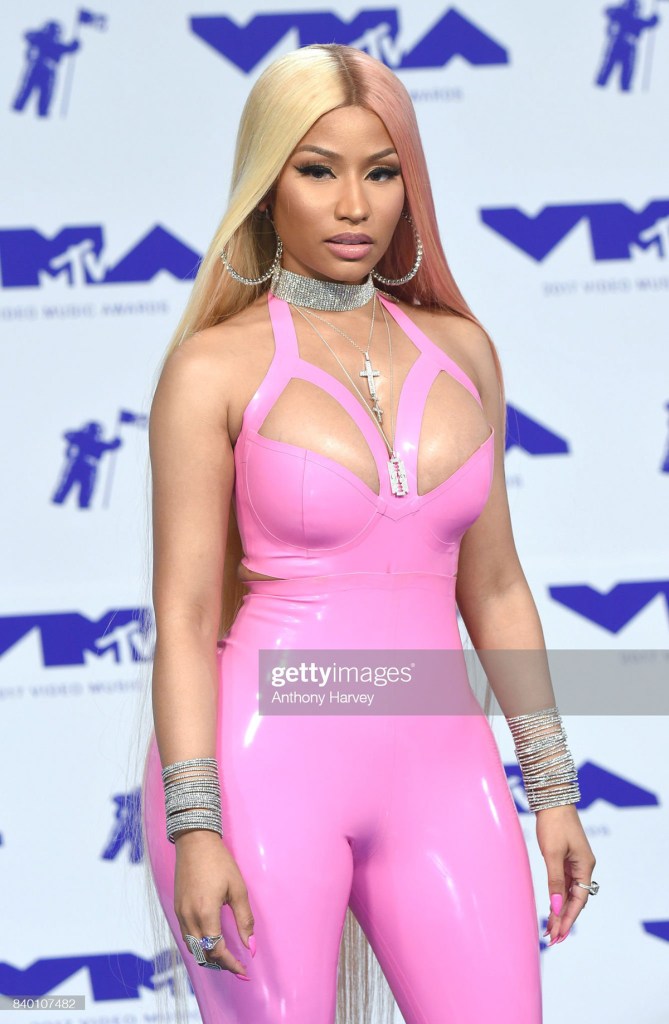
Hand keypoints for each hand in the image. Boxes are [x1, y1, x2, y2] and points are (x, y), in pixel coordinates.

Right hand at [173, 830, 255, 977]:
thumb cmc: (219, 862)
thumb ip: (244, 919)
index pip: (217, 950)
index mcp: (205, 914)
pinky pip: (186, 935)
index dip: (231, 964)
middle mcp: (189, 918)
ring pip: (192, 947)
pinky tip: (210, 941)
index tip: (244, 971)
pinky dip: (198, 945)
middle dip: (220, 964)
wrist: (194, 842)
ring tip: (226, 957)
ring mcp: (180, 913)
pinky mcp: (177, 908)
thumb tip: (251, 946)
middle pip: (202, 954)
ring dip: (208, 956)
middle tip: (237, 966)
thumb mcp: (238, 889)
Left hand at [535, 803, 595, 945]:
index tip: (558, 935)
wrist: (553, 800)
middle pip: (575, 900)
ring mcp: (575, 863)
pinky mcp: (566, 858)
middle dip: (564, 920)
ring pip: (569, 894)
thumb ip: (555, 882)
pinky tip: (552, 908)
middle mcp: (583, 867)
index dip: (568, 919)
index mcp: (585, 866)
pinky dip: (557, 897)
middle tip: (552, 939)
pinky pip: (564, 884)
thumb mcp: (552, 854)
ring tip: (549, 930)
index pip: (579, 900)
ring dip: (560, 911)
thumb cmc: (554, 824)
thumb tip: (556, 907)